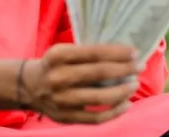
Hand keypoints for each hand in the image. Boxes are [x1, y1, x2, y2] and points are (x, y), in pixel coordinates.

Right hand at [19, 43, 141, 123]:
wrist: (28, 86)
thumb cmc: (55, 64)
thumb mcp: (63, 50)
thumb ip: (87, 52)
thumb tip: (123, 54)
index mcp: (58, 55)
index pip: (94, 53)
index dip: (117, 52)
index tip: (135, 52)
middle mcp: (58, 77)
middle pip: (99, 73)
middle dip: (124, 69)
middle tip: (139, 66)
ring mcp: (61, 100)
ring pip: (100, 97)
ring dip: (122, 91)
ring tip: (134, 85)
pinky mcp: (65, 117)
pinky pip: (96, 118)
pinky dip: (114, 112)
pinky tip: (126, 103)